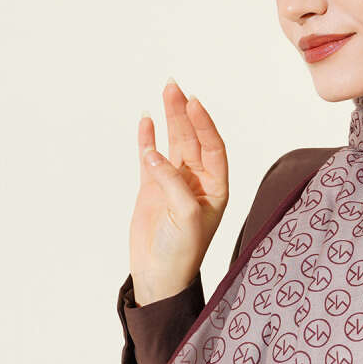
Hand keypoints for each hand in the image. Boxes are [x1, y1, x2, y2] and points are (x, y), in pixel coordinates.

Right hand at [130, 78, 228, 304]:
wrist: (159, 276)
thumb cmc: (183, 252)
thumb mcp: (187, 215)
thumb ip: (172, 181)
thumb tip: (152, 152)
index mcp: (216, 189)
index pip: (213, 148)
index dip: (204, 125)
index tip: (194, 103)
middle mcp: (197, 182)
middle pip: (192, 139)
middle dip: (184, 113)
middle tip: (173, 87)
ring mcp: (173, 183)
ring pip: (172, 144)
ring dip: (169, 119)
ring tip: (165, 92)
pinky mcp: (152, 189)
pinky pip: (150, 157)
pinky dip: (147, 139)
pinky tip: (146, 120)